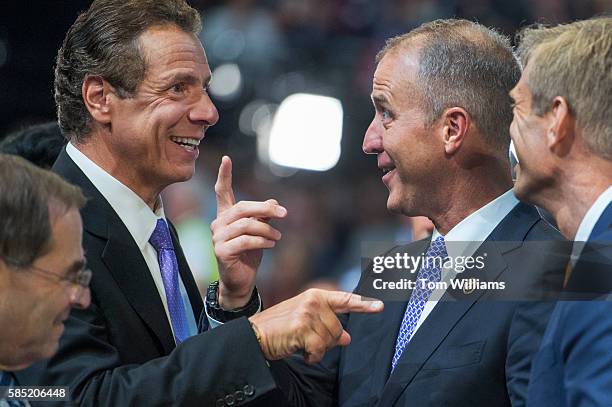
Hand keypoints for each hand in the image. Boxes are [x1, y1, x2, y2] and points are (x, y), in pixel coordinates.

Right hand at [212, 156, 286, 308]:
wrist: (240, 281)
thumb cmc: (249, 254)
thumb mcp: (259, 232)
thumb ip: (263, 216)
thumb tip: (273, 202)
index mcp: (226, 216)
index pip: (222, 192)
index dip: (225, 176)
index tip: (226, 158)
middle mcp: (218, 224)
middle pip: (242, 208)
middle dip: (265, 209)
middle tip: (284, 214)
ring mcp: (218, 238)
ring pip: (246, 225)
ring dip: (266, 229)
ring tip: (277, 237)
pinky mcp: (221, 251)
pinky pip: (245, 241)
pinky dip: (261, 241)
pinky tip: (270, 245)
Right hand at [249, 289, 383, 362]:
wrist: (254, 334)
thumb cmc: (279, 328)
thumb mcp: (304, 323)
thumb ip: (327, 326)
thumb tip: (346, 337)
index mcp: (315, 296)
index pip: (344, 299)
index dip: (363, 304)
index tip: (380, 306)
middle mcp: (313, 301)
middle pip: (337, 328)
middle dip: (326, 340)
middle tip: (307, 341)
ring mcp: (308, 313)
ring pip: (329, 339)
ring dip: (317, 349)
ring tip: (300, 344)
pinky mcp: (302, 327)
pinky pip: (319, 348)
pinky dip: (312, 356)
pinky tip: (300, 351)